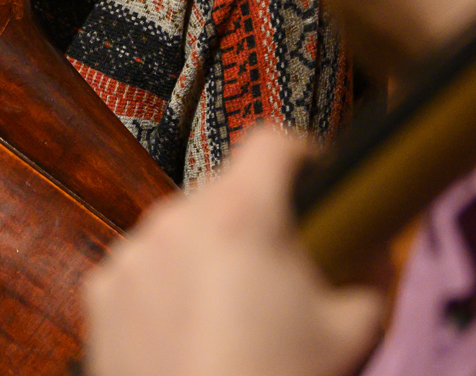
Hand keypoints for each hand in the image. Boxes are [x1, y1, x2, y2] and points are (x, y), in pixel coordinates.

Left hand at [83, 128, 384, 375]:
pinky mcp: (100, 293)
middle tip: (279, 269)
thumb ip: (371, 276)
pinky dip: (164, 290)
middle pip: (225, 192)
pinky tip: (187, 333)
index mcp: (241, 214)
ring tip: (229, 312)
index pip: (273, 142)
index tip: (317, 179)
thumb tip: (375, 251)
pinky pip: (141, 271)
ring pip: (180, 231)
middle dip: (254, 220)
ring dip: (205, 254)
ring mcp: (132, 254)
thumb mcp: (350, 333)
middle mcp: (177, 219)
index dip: (304, 155)